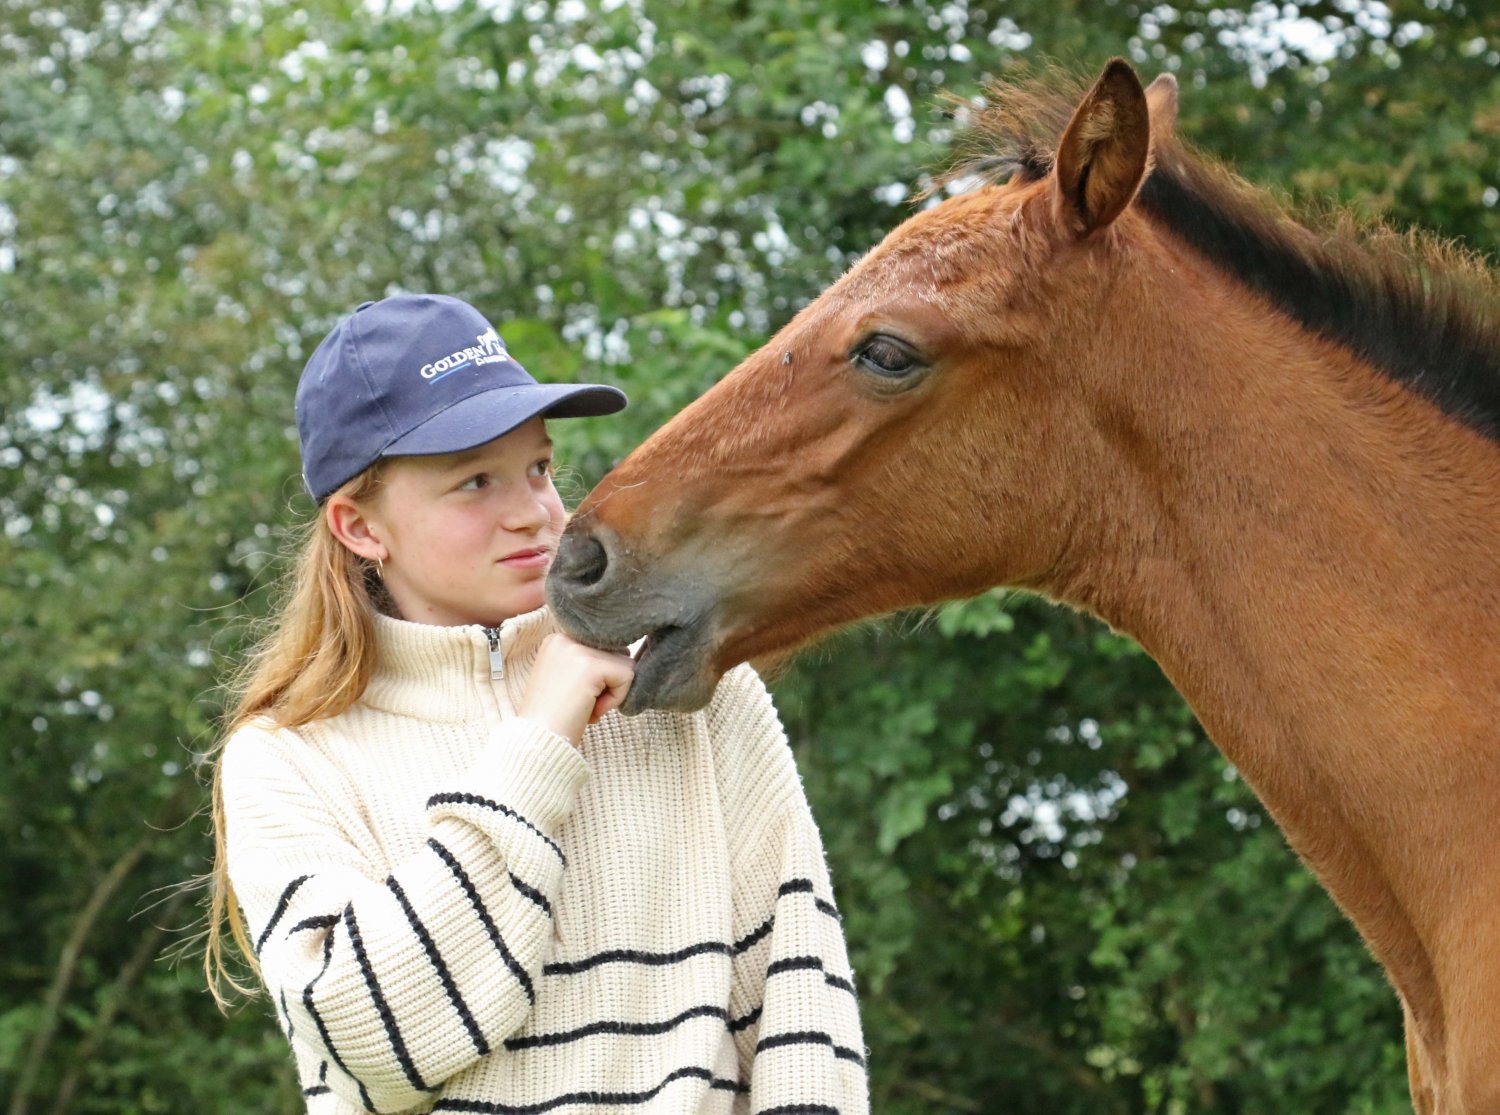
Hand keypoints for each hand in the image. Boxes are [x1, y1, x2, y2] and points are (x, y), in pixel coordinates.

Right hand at [519, 633, 634, 746]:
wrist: (537, 740)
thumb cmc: (553, 718)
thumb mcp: (564, 679)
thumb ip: (587, 662)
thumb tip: (625, 655)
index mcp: (557, 639)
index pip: (601, 647)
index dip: (598, 676)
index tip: (574, 696)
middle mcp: (565, 638)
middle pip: (615, 652)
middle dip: (607, 682)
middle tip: (581, 703)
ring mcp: (578, 649)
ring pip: (624, 664)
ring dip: (612, 691)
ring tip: (585, 706)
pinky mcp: (592, 665)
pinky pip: (627, 676)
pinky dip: (616, 699)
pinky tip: (591, 709)